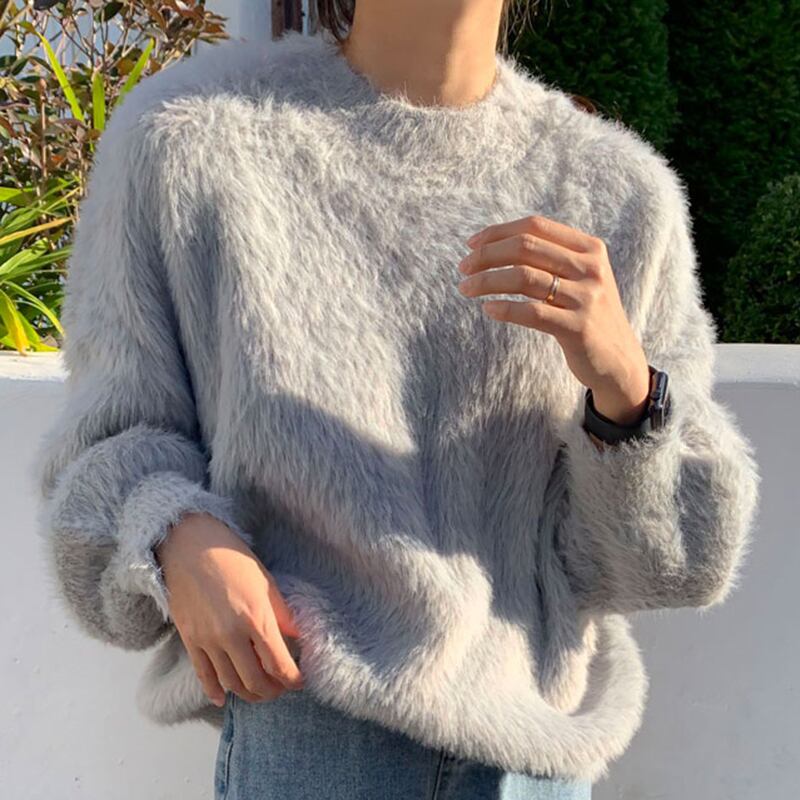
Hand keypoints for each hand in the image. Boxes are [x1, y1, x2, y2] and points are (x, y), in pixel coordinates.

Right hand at [155, 513, 304, 706]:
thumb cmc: (232, 558)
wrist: (190, 546)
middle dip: (273, 691)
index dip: (293, 680)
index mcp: (256, 619)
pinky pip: (203, 675)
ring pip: (231, 684)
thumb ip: (282, 615)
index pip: (279, 665)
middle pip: (255, 682)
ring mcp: (208, 640)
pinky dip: (214, 691)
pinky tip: (224, 698)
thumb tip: (298, 637)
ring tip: (260, 691)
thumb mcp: (266, 582)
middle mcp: (231, 635)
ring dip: (248, 694)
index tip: (300, 681)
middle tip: (281, 688)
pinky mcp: (190, 640)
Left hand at [457, 214, 650, 425]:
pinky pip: (531, 312)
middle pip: (525, 247)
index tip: (472, 244)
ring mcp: (586, 297)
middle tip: (463, 268)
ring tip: (465, 288)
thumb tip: (494, 244)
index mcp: (589, 249)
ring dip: (487, 281)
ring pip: (523, 277)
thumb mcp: (579, 278)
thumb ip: (550, 258)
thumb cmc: (587, 315)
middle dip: (487, 255)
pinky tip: (488, 309)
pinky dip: (504, 308)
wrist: (619, 360)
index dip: (498, 232)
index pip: (535, 227)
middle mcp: (590, 268)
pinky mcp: (578, 328)